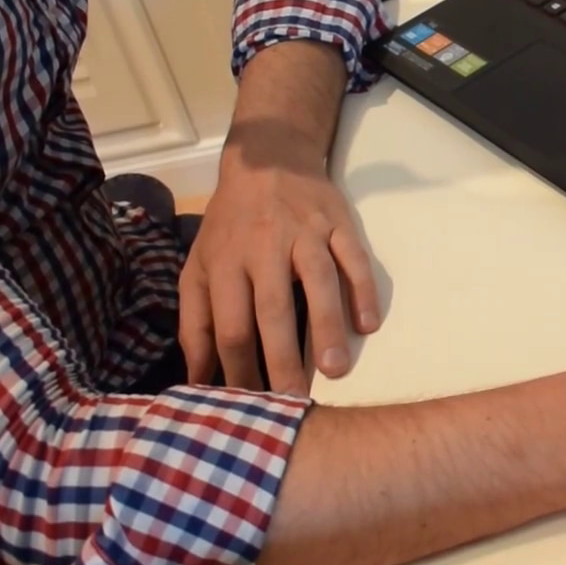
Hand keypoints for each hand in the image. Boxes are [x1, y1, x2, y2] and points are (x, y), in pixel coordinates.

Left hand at [180, 147, 379, 393]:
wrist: (267, 159)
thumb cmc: (230, 226)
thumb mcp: (200, 267)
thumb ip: (196, 323)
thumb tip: (197, 380)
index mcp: (225, 262)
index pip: (230, 324)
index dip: (239, 368)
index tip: (253, 405)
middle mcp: (263, 247)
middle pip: (272, 309)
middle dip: (283, 358)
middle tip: (295, 402)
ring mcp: (305, 233)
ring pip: (318, 282)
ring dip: (327, 326)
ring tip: (336, 369)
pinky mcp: (338, 222)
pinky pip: (354, 258)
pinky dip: (362, 290)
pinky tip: (369, 324)